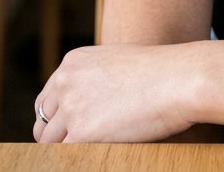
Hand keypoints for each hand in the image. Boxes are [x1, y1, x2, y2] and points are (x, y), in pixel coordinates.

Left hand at [33, 42, 204, 142]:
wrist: (180, 78)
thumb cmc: (161, 72)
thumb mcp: (118, 63)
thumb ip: (95, 80)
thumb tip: (89, 107)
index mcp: (72, 62)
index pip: (46, 101)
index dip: (56, 121)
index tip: (68, 133)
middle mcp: (66, 82)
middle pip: (43, 124)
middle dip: (58, 138)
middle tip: (78, 148)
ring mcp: (71, 108)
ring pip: (51, 144)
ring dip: (68, 151)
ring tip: (92, 151)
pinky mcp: (81, 133)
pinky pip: (65, 157)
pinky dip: (78, 160)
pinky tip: (97, 157)